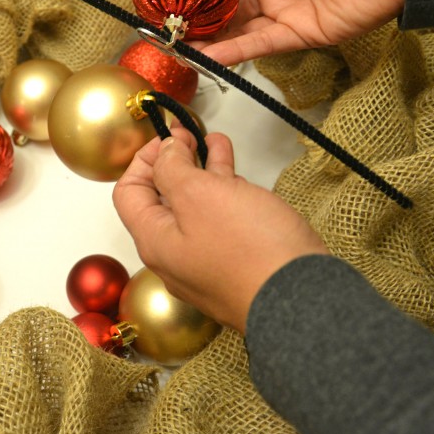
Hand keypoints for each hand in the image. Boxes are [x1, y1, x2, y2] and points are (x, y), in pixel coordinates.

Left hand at [112, 127, 328, 332]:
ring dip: (203, 172)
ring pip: (196, 209)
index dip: (144, 160)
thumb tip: (166, 153)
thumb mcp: (199, 194)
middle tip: (189, 134)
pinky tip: (236, 173)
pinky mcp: (236, 265)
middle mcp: (174, 257)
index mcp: (154, 242)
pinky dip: (225, 193)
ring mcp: (206, 263)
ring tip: (214, 141)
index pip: (129, 194)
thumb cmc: (249, 249)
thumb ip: (173, 169)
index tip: (169, 137)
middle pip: (162, 201)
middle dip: (175, 162)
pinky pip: (221, 223)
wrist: (303, 299)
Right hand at [174, 0, 404, 65]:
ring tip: (172, 45)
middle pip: (218, 5)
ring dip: (203, 39)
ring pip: (232, 30)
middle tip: (160, 25)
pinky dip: (229, 53)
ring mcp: (281, 10)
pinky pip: (256, 46)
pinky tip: (203, 55)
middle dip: (190, 16)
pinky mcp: (297, 34)